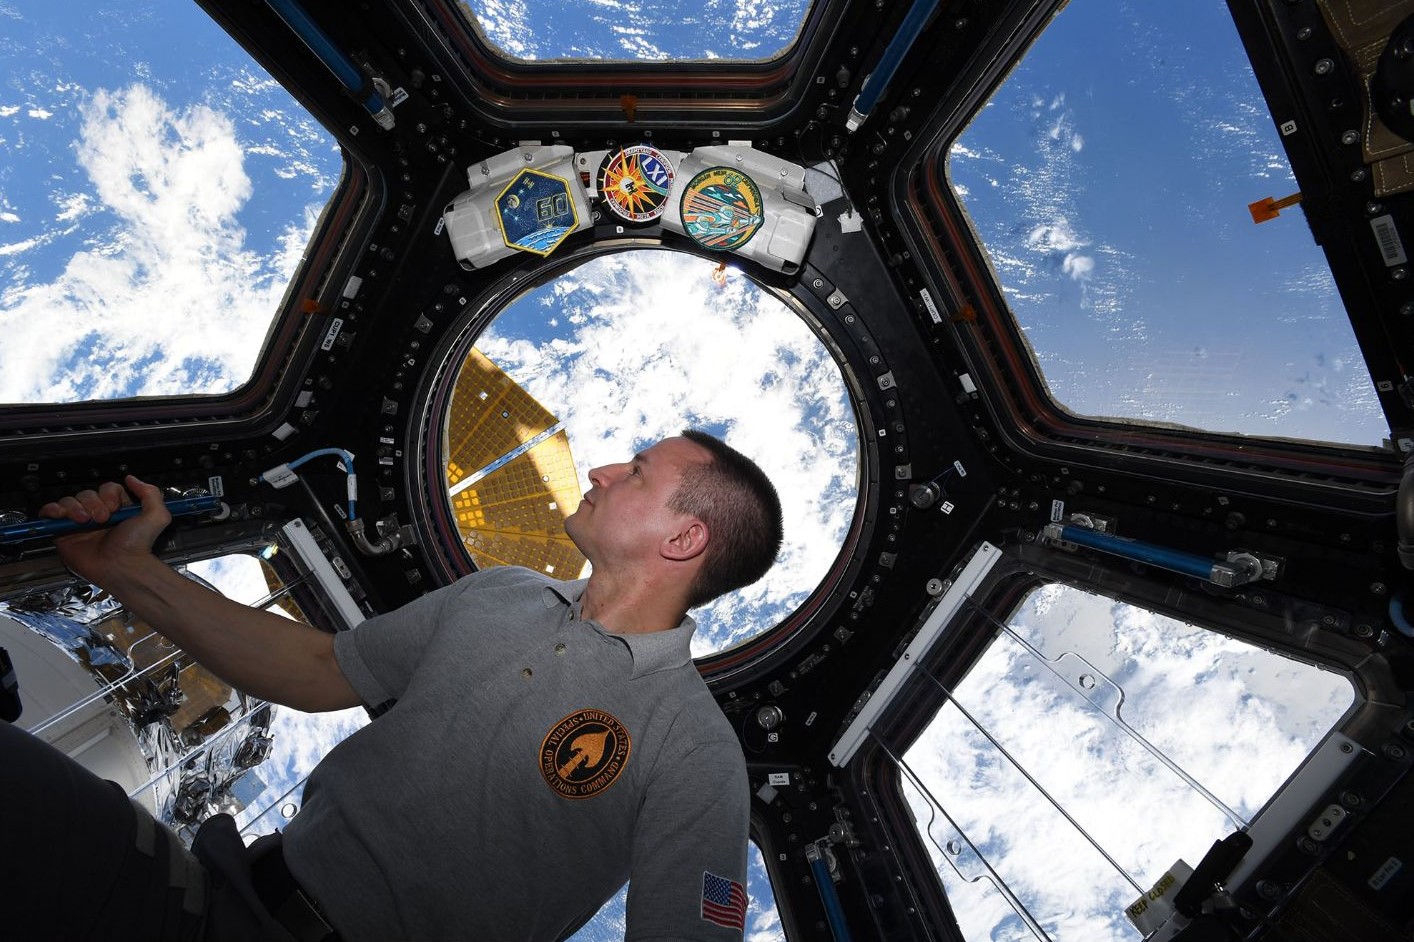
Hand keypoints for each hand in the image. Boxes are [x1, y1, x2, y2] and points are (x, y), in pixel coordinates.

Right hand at [39, 475, 172, 583]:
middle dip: (92, 503)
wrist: (120, 566)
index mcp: (117, 508)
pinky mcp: (62, 533)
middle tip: (101, 519)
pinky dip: (52, 510)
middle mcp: (97, 514)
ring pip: (69, 501)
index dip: (108, 494)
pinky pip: (50, 513)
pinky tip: (61, 515)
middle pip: (86, 494)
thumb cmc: (137, 543)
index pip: (107, 488)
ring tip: (84, 521)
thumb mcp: (156, 515)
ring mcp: (78, 523)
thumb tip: (130, 478)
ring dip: (75, 507)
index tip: (114, 508)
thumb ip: (150, 493)